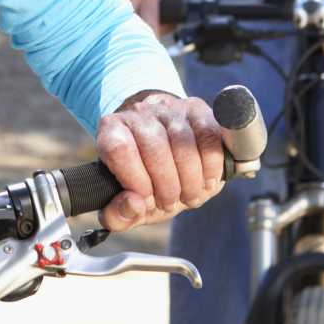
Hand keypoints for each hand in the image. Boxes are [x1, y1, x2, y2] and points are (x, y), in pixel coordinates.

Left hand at [95, 92, 223, 231]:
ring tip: (190, 195)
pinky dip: (211, 165)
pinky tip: (207, 181)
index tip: (148, 201)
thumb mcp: (127, 201)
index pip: (119, 150)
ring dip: (191, 180)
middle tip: (171, 203)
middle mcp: (138, 114)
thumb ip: (117, 215)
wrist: (166, 148)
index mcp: (112, 130)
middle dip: (167, 187)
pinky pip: (207, 135)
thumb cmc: (145, 177)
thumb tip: (131, 206)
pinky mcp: (196, 109)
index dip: (136, 182)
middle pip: (154, 149)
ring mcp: (168, 108)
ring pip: (183, 143)